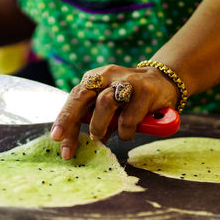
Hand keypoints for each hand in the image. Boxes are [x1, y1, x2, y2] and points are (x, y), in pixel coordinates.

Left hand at [50, 64, 177, 159]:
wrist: (163, 82)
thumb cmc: (132, 97)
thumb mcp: (111, 108)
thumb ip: (98, 122)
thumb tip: (86, 143)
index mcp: (95, 79)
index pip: (75, 98)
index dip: (64, 119)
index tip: (56, 138)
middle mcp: (108, 76)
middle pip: (82, 94)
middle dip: (69, 118)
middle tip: (61, 139)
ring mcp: (127, 81)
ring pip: (105, 102)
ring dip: (99, 124)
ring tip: (99, 137)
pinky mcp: (145, 90)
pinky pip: (129, 117)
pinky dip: (125, 130)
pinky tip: (128, 132)